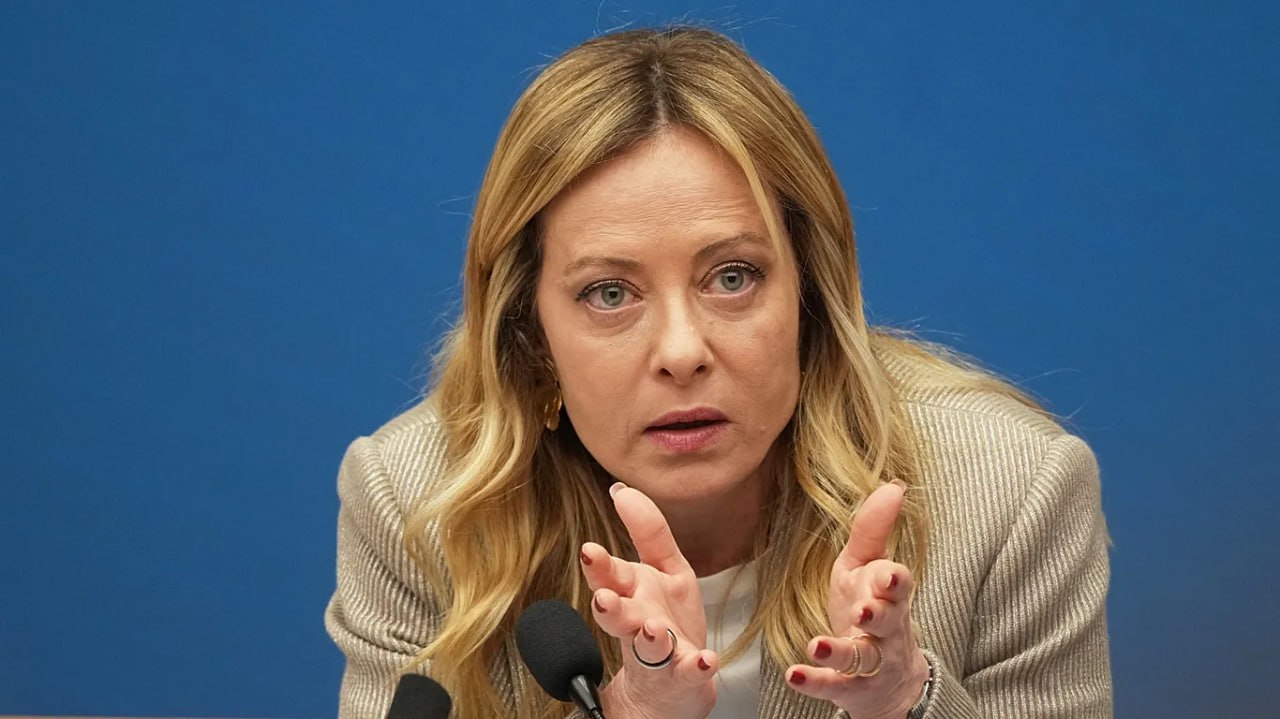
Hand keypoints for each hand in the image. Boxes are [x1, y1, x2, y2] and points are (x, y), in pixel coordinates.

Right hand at [579, 482, 717, 718]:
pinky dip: (696, 667)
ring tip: (653, 630)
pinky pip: (689, 672)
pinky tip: (704, 660)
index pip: (610, 576)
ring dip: (650, 639)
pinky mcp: (683, 677)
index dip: (600, 565)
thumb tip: (622, 489)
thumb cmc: (664, 619)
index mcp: (630, 594)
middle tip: (603, 600)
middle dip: (610, 608)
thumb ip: (646, 529)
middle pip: (619, 614)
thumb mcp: (661, 568)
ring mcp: (659, 654)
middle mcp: (639, 623)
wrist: (669, 689)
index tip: (590, 551)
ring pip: (649, 647)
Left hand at [784, 481, 929, 718]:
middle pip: (890, 621)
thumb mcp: (867, 568)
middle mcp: (887, 629)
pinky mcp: (852, 688)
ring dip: (839, 650)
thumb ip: (874, 529)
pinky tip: (794, 674)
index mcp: (889, 595)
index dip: (894, 579)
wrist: (890, 682)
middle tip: (864, 610)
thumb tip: (894, 484)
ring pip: (862, 657)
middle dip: (880, 614)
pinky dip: (815, 681)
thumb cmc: (872, 609)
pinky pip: (836, 685)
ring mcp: (872, 661)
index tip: (888, 571)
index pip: (897, 585)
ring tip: (815, 644)